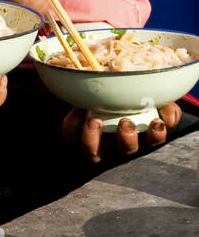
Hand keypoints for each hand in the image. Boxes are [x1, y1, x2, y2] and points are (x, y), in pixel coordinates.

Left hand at [61, 102, 182, 162]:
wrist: (107, 81)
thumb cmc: (132, 93)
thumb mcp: (152, 95)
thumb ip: (165, 105)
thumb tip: (165, 119)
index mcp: (143, 131)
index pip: (153, 140)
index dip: (156, 135)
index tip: (156, 121)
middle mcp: (120, 140)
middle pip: (125, 151)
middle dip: (127, 139)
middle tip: (126, 122)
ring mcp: (98, 139)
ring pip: (93, 154)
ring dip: (94, 140)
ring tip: (96, 120)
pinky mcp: (76, 132)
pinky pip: (70, 135)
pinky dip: (72, 125)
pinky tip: (79, 109)